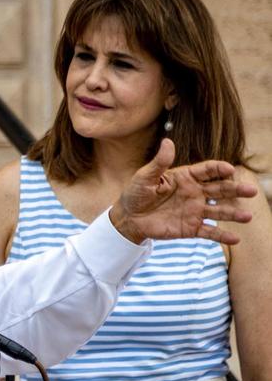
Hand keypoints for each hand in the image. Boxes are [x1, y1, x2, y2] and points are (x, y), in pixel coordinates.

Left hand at [110, 138, 256, 244]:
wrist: (129, 218)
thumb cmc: (136, 193)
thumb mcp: (145, 177)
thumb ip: (159, 162)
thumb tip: (168, 142)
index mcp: (186, 177)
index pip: (207, 170)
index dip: (219, 169)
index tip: (229, 169)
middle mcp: (195, 193)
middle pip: (220, 189)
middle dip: (236, 189)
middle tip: (251, 190)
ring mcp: (195, 211)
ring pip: (219, 212)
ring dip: (234, 213)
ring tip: (247, 216)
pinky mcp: (190, 228)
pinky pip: (209, 232)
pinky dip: (222, 236)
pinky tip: (235, 239)